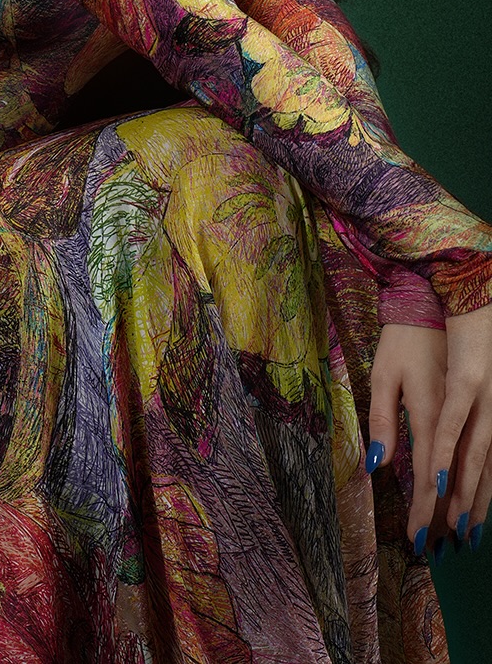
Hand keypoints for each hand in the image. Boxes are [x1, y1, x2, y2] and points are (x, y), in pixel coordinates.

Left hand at [368, 307, 491, 557]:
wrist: (435, 307)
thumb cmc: (402, 342)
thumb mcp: (382, 376)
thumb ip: (381, 420)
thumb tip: (376, 464)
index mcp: (430, 412)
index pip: (426, 473)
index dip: (422, 509)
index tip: (415, 538)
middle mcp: (458, 419)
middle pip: (455, 480)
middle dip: (445, 517)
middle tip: (435, 550)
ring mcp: (477, 413)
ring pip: (481, 470)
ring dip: (472, 505)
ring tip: (464, 538)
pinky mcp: (483, 408)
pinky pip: (489, 453)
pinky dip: (485, 480)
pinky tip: (480, 499)